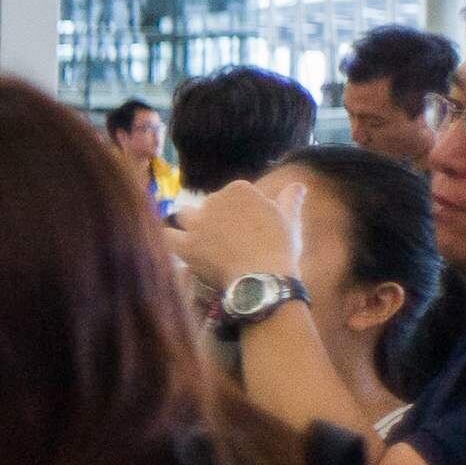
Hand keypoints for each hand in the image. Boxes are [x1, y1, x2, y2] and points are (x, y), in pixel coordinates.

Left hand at [167, 179, 302, 294]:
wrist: (264, 278)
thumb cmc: (280, 248)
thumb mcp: (289, 220)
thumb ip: (290, 199)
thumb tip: (298, 185)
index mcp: (239, 190)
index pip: (232, 193)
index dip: (237, 209)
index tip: (245, 225)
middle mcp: (214, 201)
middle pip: (208, 204)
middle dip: (214, 217)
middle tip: (225, 237)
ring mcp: (198, 222)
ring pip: (184, 215)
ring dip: (189, 224)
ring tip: (199, 238)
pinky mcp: (186, 244)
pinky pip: (167, 236)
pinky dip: (169, 239)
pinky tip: (175, 244)